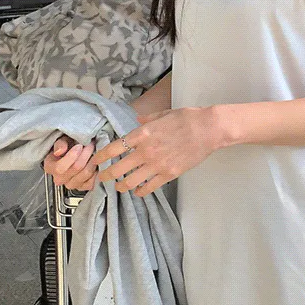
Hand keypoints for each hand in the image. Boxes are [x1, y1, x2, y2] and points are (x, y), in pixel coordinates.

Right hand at [43, 135, 96, 191]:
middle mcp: (59, 179)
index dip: (72, 156)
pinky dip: (97, 170)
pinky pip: (93, 180)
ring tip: (94, 151)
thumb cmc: (67, 146)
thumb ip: (60, 144)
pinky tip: (96, 162)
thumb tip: (59, 151)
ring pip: (86, 174)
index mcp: (50, 167)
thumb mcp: (62, 140)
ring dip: (92, 160)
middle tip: (90, 145)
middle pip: (76, 169)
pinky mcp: (83, 187)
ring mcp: (71, 184)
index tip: (79, 146)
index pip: (60, 167)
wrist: (74, 153)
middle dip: (85, 154)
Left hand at [83, 107, 222, 196]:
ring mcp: (157, 164)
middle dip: (106, 176)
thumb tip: (138, 118)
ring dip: (121, 186)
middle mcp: (146, 151)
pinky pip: (149, 187)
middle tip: (101, 179)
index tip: (95, 161)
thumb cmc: (186, 118)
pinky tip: (138, 191)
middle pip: (118, 168)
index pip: (114, 148)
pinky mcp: (169, 174)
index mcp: (142, 134)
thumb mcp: (163, 114)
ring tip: (119, 187)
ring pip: (131, 181)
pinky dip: (141, 191)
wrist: (208, 129)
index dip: (101, 157)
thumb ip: (147, 119)